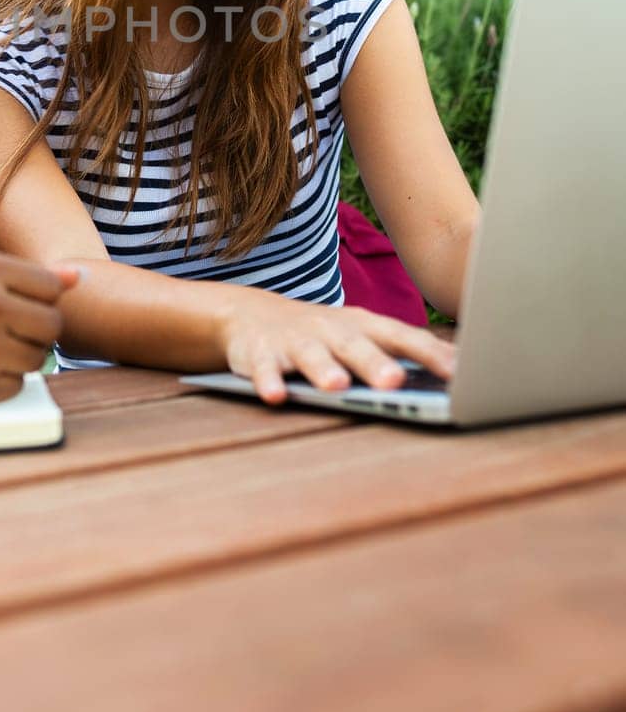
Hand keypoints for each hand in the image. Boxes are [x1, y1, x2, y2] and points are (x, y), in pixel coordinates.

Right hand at [0, 251, 78, 407]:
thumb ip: (19, 275)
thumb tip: (78, 278)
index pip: (50, 285)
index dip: (34, 299)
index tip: (13, 306)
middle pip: (53, 323)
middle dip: (34, 330)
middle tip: (2, 332)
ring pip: (39, 356)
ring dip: (18, 357)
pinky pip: (17, 385)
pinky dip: (0, 382)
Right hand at [220, 293, 455, 405]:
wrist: (250, 315)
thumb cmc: (322, 335)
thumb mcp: (360, 338)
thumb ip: (399, 354)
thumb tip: (458, 375)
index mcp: (362, 326)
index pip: (401, 337)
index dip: (430, 354)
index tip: (461, 374)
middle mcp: (331, 329)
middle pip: (356, 346)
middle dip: (375, 363)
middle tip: (395, 382)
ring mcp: (295, 340)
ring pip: (311, 355)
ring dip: (324, 369)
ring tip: (337, 387)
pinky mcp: (260, 353)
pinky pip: (264, 368)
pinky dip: (268, 380)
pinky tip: (275, 396)